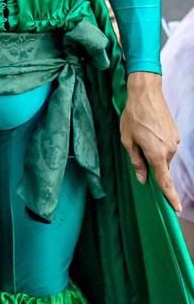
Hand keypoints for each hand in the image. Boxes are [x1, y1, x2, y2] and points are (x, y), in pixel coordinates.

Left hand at [122, 72, 183, 212]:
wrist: (146, 94)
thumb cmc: (132, 117)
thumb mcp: (127, 140)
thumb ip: (136, 161)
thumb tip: (143, 179)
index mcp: (156, 154)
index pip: (164, 181)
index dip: (170, 196)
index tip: (176, 209)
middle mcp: (169, 150)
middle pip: (160, 166)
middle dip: (150, 162)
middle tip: (136, 143)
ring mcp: (175, 142)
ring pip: (163, 156)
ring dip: (153, 151)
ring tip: (141, 132)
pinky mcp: (177, 135)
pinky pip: (166, 146)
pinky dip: (158, 143)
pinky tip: (149, 130)